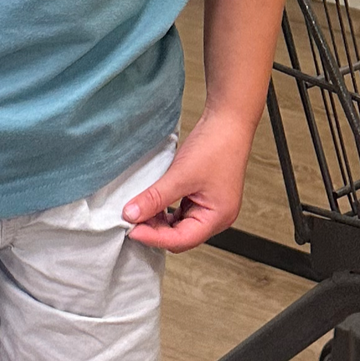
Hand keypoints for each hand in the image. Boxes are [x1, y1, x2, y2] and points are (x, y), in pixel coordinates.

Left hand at [122, 114, 253, 251]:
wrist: (228, 120)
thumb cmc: (217, 145)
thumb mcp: (180, 175)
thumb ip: (155, 198)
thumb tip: (132, 214)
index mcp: (218, 217)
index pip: (181, 240)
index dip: (154, 237)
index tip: (132, 230)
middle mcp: (217, 216)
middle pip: (180, 236)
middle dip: (155, 230)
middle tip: (132, 219)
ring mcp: (211, 206)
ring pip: (179, 225)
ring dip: (159, 220)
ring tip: (140, 210)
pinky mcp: (204, 196)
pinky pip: (181, 211)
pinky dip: (166, 210)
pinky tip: (153, 202)